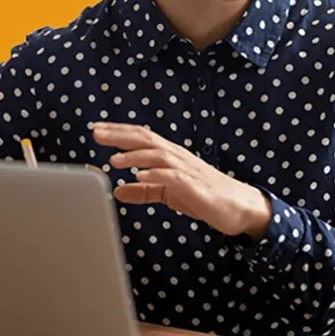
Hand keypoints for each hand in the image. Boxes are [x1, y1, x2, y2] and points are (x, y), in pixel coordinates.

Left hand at [92, 122, 272, 239]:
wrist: (238, 206)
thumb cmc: (204, 195)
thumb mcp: (168, 193)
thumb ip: (144, 190)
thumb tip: (118, 189)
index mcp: (171, 156)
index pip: (142, 138)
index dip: (119, 132)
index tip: (96, 128)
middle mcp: (178, 157)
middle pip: (146, 140)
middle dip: (120, 135)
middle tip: (96, 132)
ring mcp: (188, 170)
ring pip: (159, 155)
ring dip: (135, 156)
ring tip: (114, 160)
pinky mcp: (196, 186)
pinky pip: (174, 177)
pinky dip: (157, 175)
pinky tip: (142, 177)